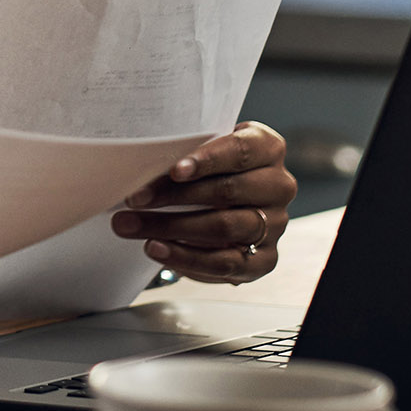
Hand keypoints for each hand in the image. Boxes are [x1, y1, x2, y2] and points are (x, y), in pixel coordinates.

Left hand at [112, 121, 296, 283]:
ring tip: (131, 226)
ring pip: (223, 227)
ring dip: (170, 227)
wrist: (222, 205)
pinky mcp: (265, 259)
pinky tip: (156, 248)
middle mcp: (278, 185)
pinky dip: (185, 257)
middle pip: (227, 191)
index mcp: (267, 148)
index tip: (174, 170)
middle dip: (174, 196)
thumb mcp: (199, 153)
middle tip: (133, 199)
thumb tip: (138, 165)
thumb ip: (182, 155)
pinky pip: (225, 262)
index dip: (207, 160)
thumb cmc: (206, 170)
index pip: (240, 151)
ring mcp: (275, 224)